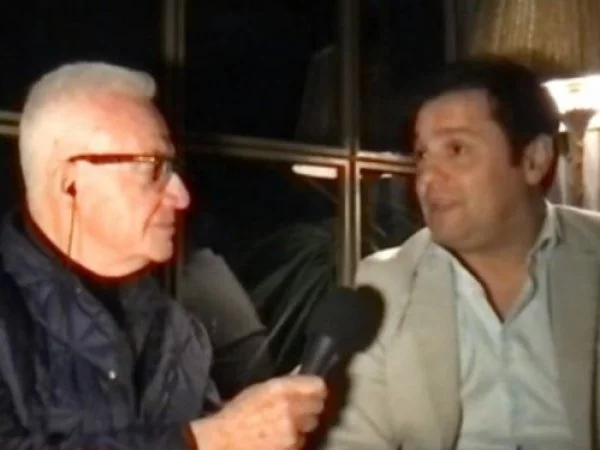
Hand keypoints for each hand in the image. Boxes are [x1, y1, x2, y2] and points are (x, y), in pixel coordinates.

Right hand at [190, 375, 326, 448]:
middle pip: (318, 406)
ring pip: (311, 425)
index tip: (315, 391)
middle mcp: (289, 408)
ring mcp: (291, 430)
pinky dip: (295, 439)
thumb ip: (284, 384)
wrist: (224, 440)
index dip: (317, 388)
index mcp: (280, 389)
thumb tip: (300, 379)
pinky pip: (302, 441)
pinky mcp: (291, 447)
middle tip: (299, 409)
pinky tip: (280, 437)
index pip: (317, 386)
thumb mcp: (259, 389)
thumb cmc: (238, 413)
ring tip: (285, 424)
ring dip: (303, 424)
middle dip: (310, 407)